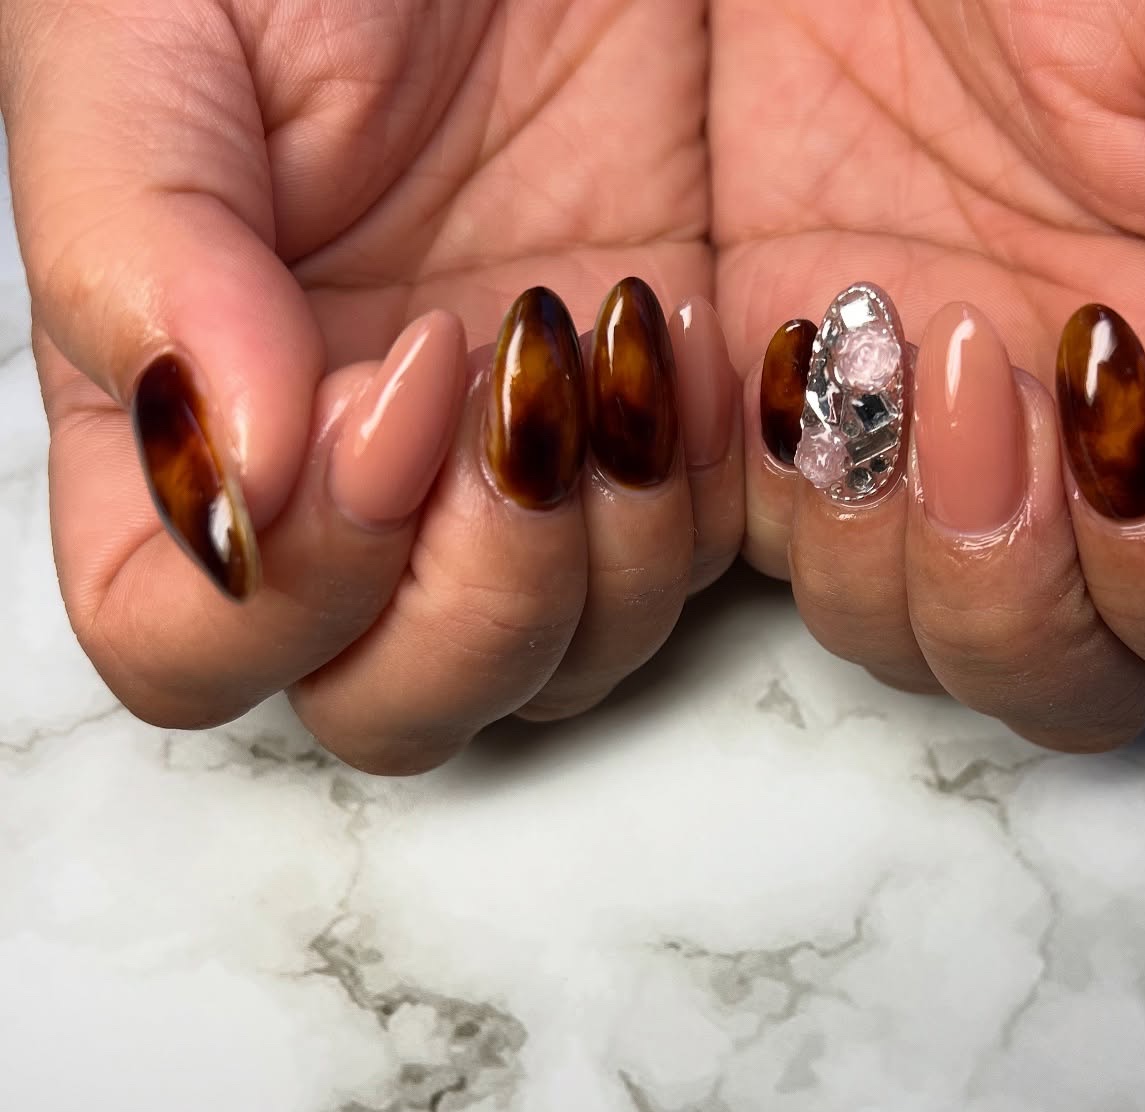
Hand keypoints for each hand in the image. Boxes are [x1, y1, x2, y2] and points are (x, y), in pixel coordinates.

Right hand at [0, 0, 739, 772]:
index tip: (386, 389)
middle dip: (472, 605)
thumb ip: (140, 259)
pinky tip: (678, 336)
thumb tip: (235, 490)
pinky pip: (686, 573)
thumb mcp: (151, 38)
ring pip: (556, 671)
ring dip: (602, 551)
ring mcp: (511, 485)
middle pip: (393, 706)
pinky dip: (697, 491)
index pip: (187, 649)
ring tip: (606, 337)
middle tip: (511, 408)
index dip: (293, 584)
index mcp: (196, 422)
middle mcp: (356, 493)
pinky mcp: (645, 450)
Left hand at [711, 0, 1144, 750]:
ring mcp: (920, 456)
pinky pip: (764, 551)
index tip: (1108, 387)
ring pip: (911, 642)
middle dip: (1015, 588)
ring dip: (877, 541)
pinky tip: (762, 341)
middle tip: (971, 380)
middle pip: (1071, 679)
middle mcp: (1078, 460)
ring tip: (850, 332)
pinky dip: (761, 481)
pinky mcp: (786, 423)